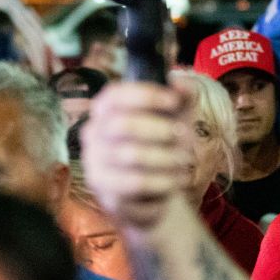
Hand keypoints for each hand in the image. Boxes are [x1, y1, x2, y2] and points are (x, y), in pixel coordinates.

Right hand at [81, 81, 192, 230]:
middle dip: (163, 130)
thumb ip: (182, 96)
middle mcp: (93, 136)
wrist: (158, 194)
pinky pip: (137, 184)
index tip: (174, 101)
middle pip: (124, 125)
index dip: (145, 95)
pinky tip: (177, 180)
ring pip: (132, 156)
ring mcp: (95, 166)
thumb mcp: (177, 117)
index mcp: (105, 111)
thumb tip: (180, 84)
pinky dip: (164, 181)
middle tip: (187, 139)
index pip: (114, 95)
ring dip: (168, 158)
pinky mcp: (106, 195)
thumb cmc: (164, 146)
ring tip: (185, 161)